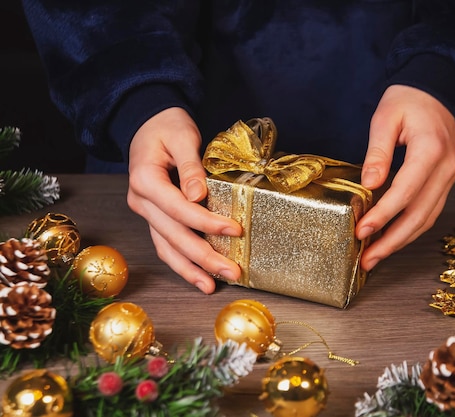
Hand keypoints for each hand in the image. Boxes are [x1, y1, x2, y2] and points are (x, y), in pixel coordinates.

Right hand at [127, 107, 241, 292]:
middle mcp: (141, 201)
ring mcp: (146, 212)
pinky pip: (167, 245)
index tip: (235, 230)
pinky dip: (183, 263)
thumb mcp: (181, 136)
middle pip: (173, 235)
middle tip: (232, 271)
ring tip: (214, 286)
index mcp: (144, 180)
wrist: (148, 123)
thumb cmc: (167, 127)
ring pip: (166, 247)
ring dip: (191, 269)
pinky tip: (201, 278)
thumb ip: (190, 166)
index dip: (206, 222)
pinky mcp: (155, 218)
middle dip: (204, 256)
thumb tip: (199, 196)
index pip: (178, 208)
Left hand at [356, 85, 454, 269]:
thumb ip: (377, 152)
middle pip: (420, 214)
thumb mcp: (386, 117)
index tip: (361, 231)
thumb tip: (369, 184)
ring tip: (374, 257)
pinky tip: (390, 239)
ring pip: (427, 219)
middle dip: (392, 241)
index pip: (406, 191)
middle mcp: (447, 168)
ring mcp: (450, 177)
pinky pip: (429, 211)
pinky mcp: (445, 182)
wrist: (439, 91)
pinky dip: (410, 229)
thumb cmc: (409, 100)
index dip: (383, 215)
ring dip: (401, 241)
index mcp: (431, 149)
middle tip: (367, 259)